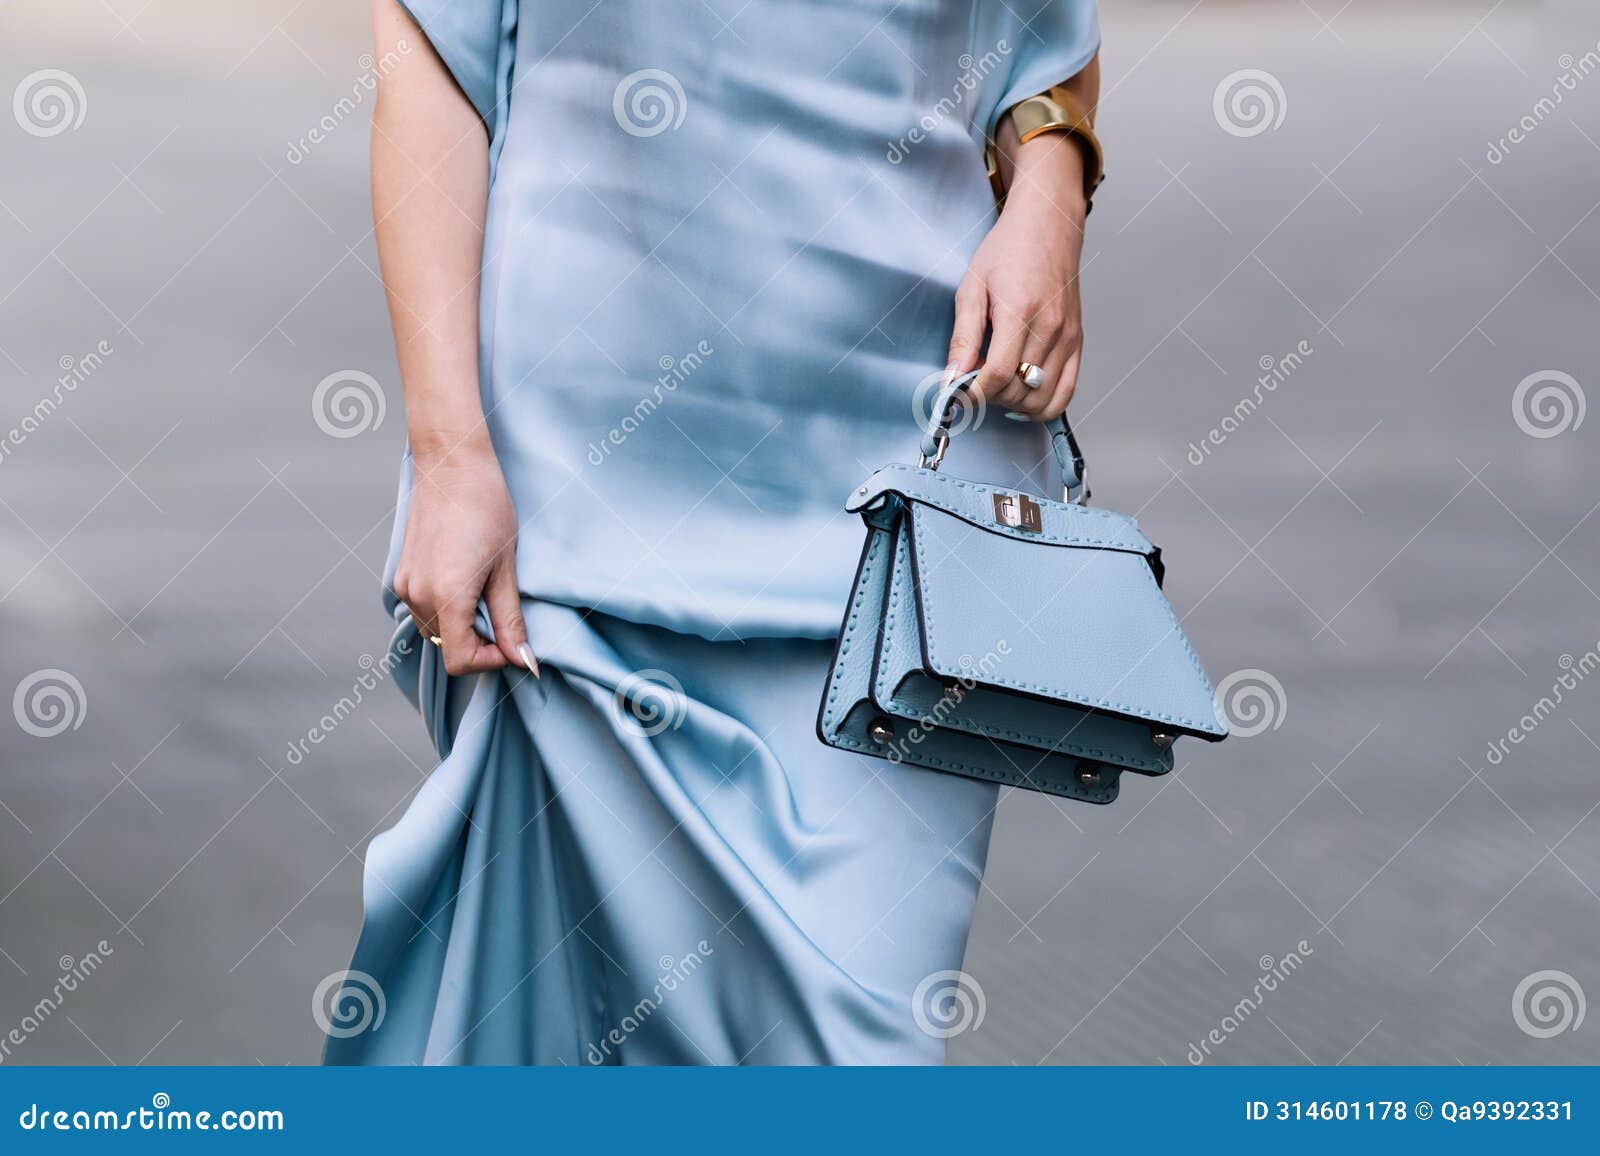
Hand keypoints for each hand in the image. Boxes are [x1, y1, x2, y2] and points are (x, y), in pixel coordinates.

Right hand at [392, 437, 536, 676]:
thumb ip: (509, 618)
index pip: (459, 661)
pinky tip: (465, 579)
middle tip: (503, 613)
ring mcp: (404, 585)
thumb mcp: (506, 568)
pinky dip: (445, 609)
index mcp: (446, 597)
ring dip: (461, 626)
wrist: (451, 464)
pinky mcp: (401, 574)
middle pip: (446, 647)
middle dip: (478, 642)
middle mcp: (418, 596)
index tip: (510, 643)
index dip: (489, 661)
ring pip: (434, 630)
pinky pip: (422, 609)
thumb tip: (522, 658)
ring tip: (484, 591)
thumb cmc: (485, 508)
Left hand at [947, 133, 1088, 421]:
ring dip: (1014, 404)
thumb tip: (952, 377)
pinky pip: (1067, 392)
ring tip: (997, 385)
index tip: (957, 394)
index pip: (998, 374)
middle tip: (973, 382)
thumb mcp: (972, 286)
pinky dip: (1043, 404)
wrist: (1048, 223)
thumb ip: (963, 336)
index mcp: (1020, 310)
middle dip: (990, 397)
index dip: (974, 394)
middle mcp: (1050, 327)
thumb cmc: (1009, 248)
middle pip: (1019, 391)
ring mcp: (1068, 337)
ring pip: (1043, 399)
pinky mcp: (1077, 342)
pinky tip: (1022, 394)